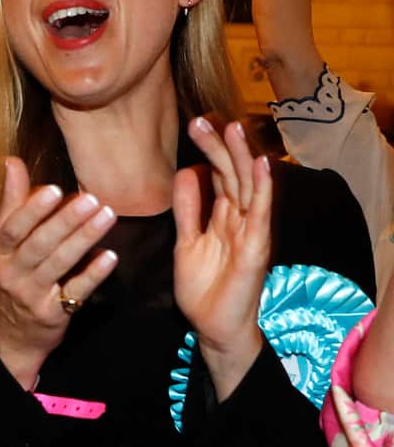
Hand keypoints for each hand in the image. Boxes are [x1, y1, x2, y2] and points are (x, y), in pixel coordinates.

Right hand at [0, 157, 117, 388]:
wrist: (10, 334)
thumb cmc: (12, 275)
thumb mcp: (3, 241)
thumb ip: (12, 201)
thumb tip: (12, 161)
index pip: (13, 228)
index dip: (32, 209)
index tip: (54, 189)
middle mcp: (11, 272)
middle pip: (39, 244)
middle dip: (65, 221)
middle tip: (92, 198)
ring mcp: (31, 294)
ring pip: (59, 264)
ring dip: (84, 239)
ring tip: (107, 216)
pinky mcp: (53, 314)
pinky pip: (75, 292)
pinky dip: (93, 274)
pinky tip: (110, 256)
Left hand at [173, 118, 272, 401]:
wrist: (213, 327)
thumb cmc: (203, 287)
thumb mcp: (187, 240)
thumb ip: (188, 209)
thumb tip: (186, 172)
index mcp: (223, 216)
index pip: (218, 175)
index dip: (207, 150)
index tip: (192, 124)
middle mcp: (239, 219)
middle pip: (231, 175)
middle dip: (217, 146)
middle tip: (200, 120)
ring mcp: (250, 232)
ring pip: (246, 187)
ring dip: (240, 157)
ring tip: (232, 128)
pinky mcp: (256, 248)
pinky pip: (260, 214)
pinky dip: (261, 189)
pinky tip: (260, 165)